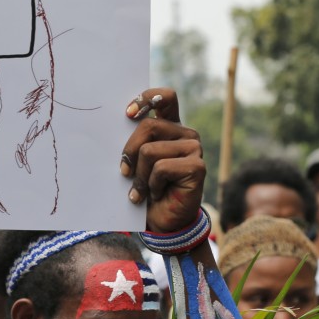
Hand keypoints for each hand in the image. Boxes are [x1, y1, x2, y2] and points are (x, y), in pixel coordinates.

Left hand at [120, 88, 203, 232]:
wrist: (161, 220)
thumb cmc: (145, 188)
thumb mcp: (135, 161)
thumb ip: (133, 142)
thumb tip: (121, 123)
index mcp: (170, 126)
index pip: (165, 98)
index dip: (146, 99)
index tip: (127, 114)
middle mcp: (185, 134)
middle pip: (148, 126)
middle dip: (129, 151)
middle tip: (125, 172)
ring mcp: (194, 148)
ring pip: (150, 151)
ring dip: (139, 175)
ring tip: (143, 189)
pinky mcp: (197, 166)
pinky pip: (160, 168)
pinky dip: (151, 184)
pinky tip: (157, 193)